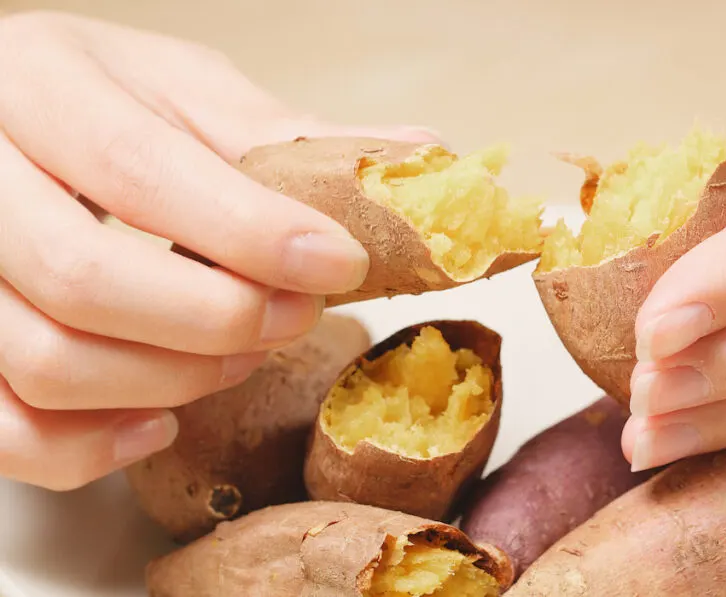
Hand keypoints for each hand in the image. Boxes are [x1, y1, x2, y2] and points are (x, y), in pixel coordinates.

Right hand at [0, 11, 438, 489]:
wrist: (2, 116)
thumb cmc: (94, 102)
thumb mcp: (181, 91)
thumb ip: (285, 134)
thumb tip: (417, 157)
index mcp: (37, 87)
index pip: (139, 171)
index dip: (249, 232)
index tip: (337, 263)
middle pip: (84, 279)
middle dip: (217, 318)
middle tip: (296, 317)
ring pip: (44, 362)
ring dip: (171, 379)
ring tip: (243, 357)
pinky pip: (2, 431)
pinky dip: (88, 448)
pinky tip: (160, 424)